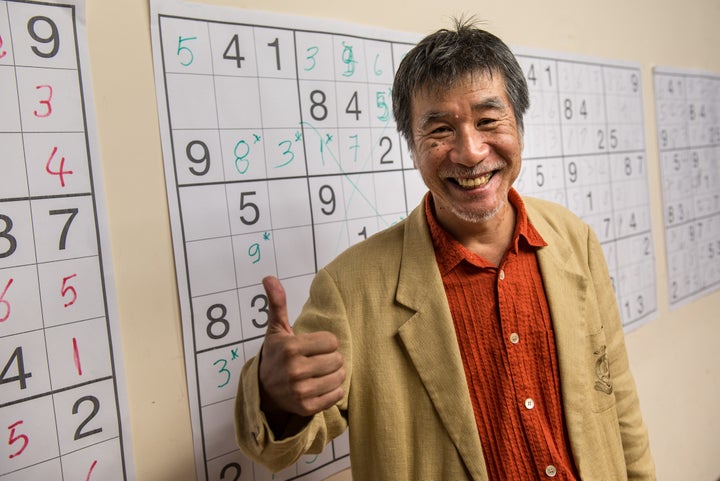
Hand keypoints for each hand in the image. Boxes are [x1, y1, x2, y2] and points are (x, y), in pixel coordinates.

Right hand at [258, 276, 345, 417]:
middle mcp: (295, 370)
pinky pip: (337, 395)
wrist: (263, 390)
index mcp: (291, 348)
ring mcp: (301, 391)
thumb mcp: (277, 329)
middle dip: (331, 358)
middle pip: (338, 359)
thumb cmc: (276, 356)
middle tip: (318, 360)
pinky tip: (321, 386)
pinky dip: (333, 391)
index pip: (332, 341)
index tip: (314, 346)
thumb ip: (277, 302)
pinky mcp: (306, 407)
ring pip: (340, 377)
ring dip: (335, 374)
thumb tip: (269, 277)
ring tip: (321, 372)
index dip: (326, 342)